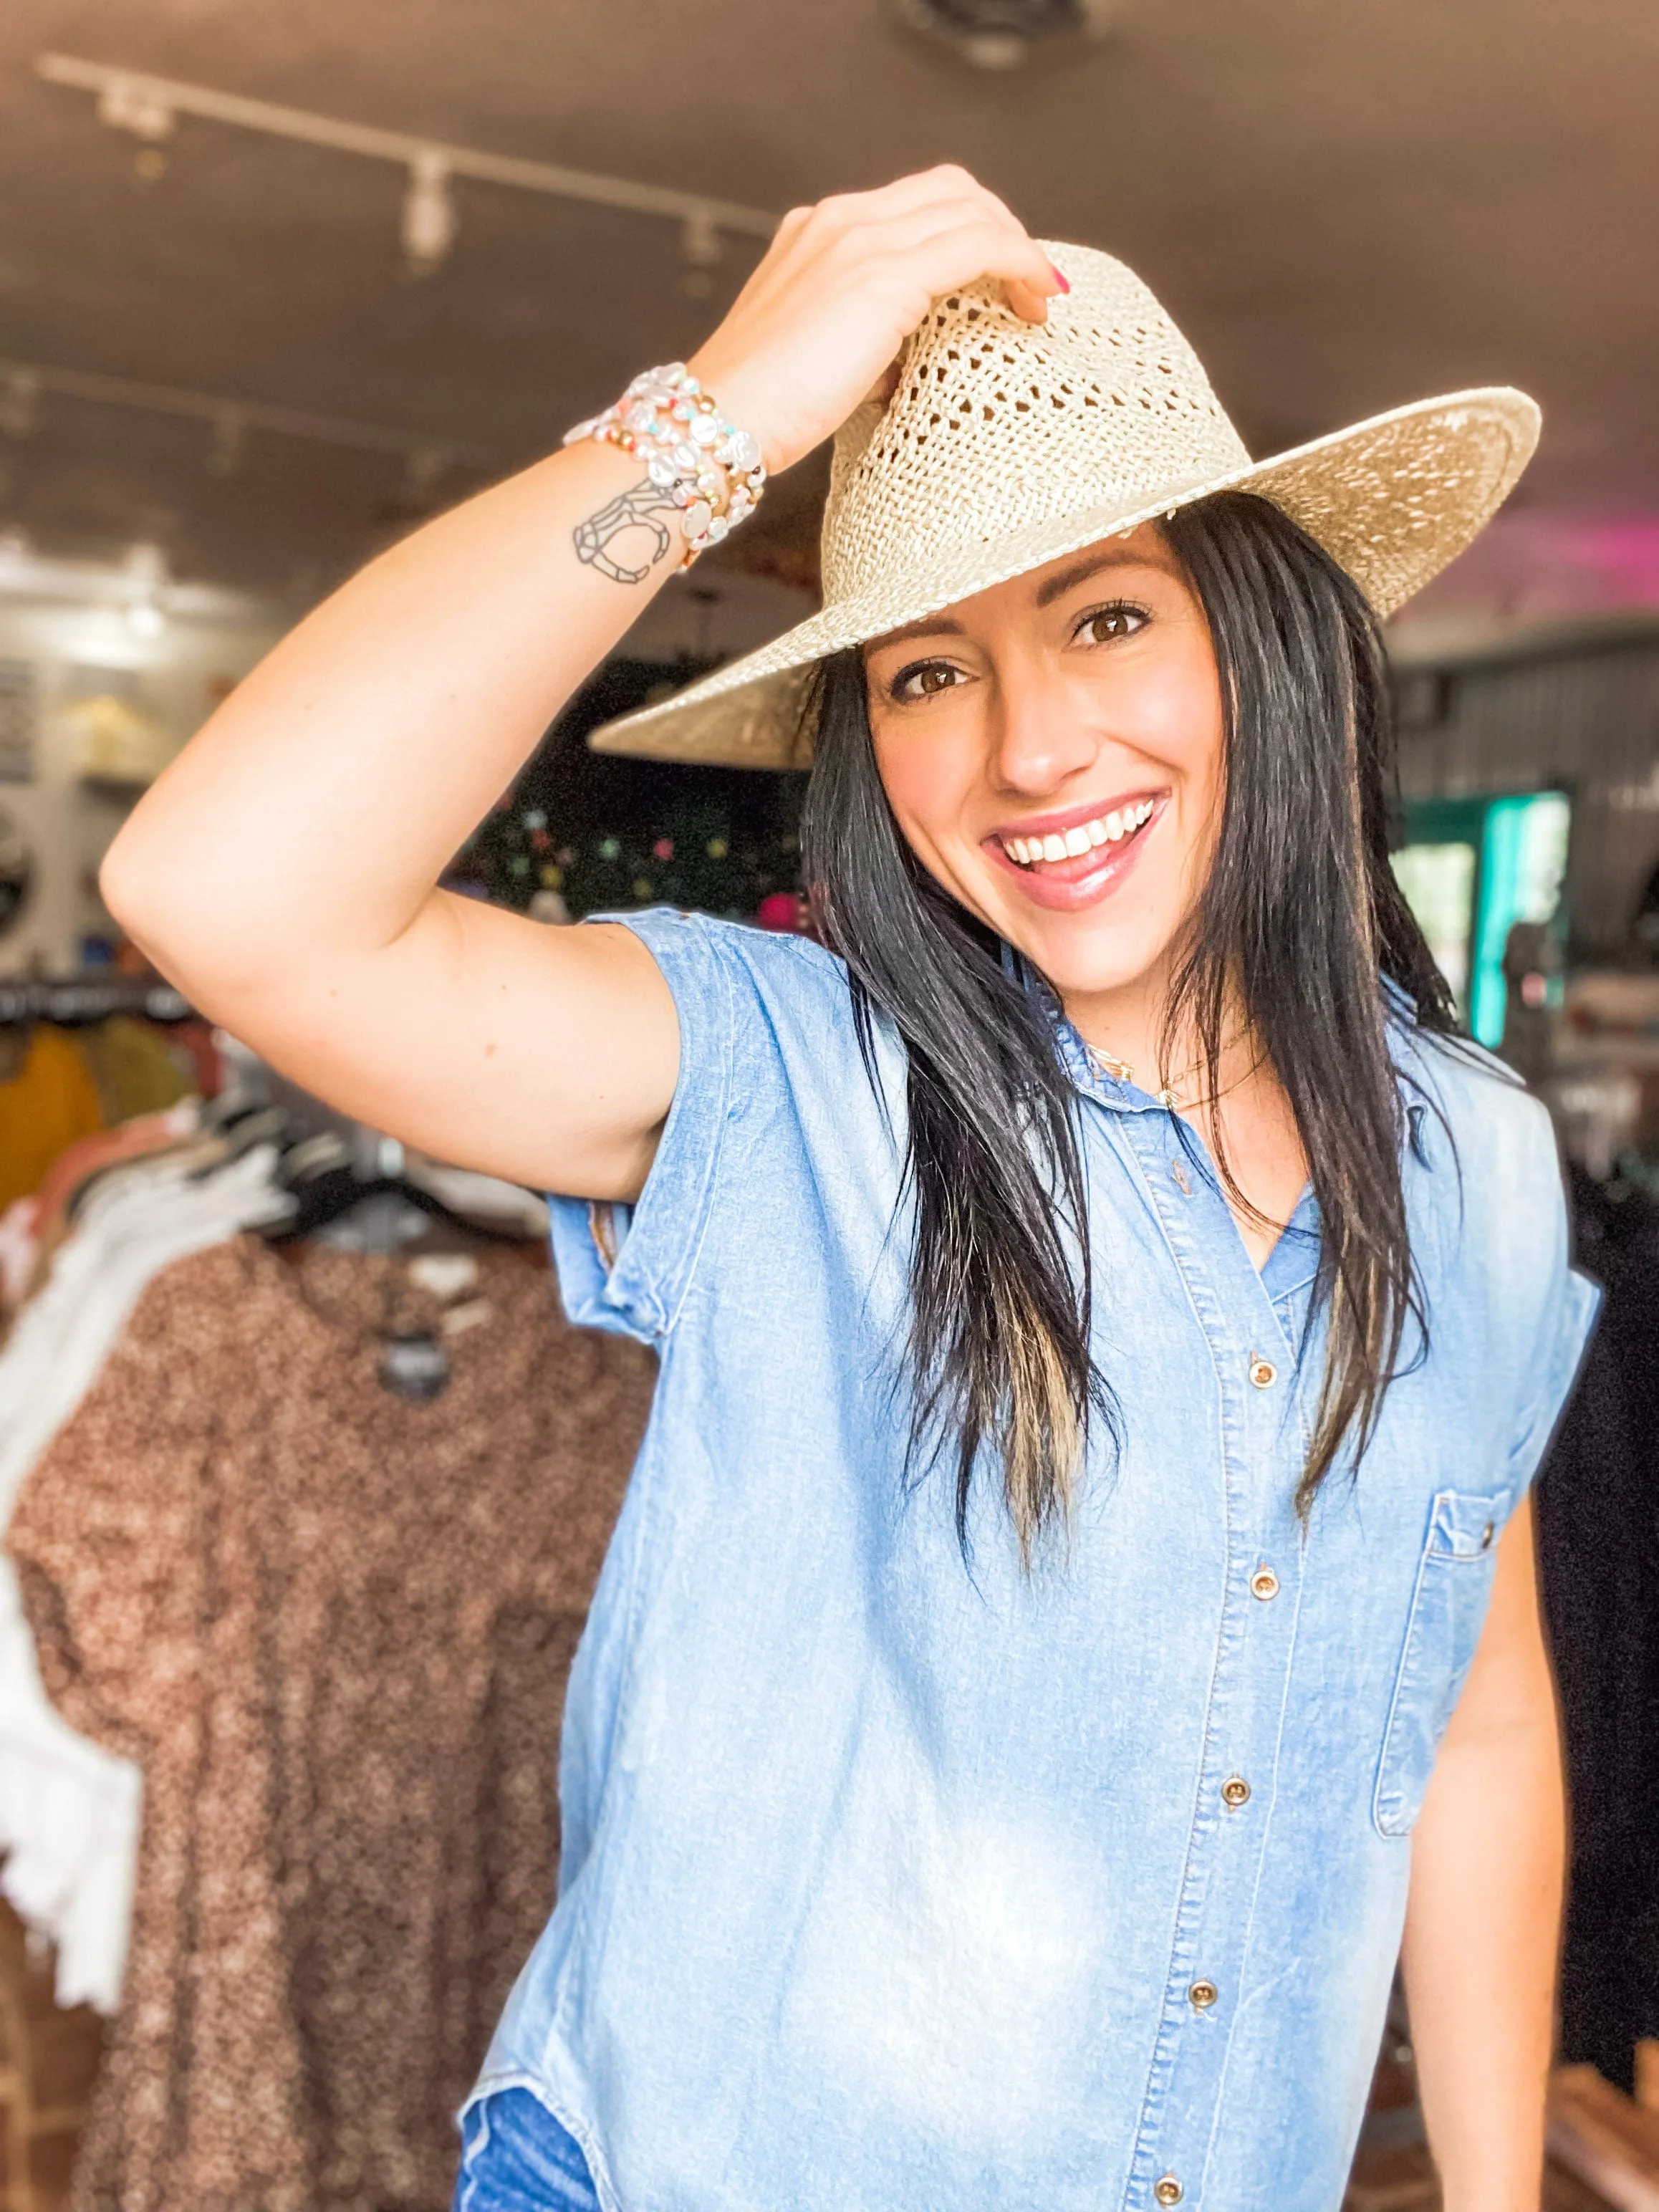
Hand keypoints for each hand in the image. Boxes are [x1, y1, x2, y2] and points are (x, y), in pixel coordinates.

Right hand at [688, 165, 1062, 475]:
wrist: (719, 421)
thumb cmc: (759, 410)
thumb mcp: (812, 351)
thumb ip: (857, 334)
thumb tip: (901, 363)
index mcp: (817, 230)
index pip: (915, 202)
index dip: (969, 231)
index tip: (996, 283)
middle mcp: (840, 219)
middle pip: (952, 190)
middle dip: (1001, 231)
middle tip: (1027, 288)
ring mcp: (860, 240)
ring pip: (971, 211)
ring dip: (1017, 250)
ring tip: (1037, 300)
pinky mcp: (883, 276)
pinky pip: (977, 247)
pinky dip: (1020, 263)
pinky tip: (1039, 296)